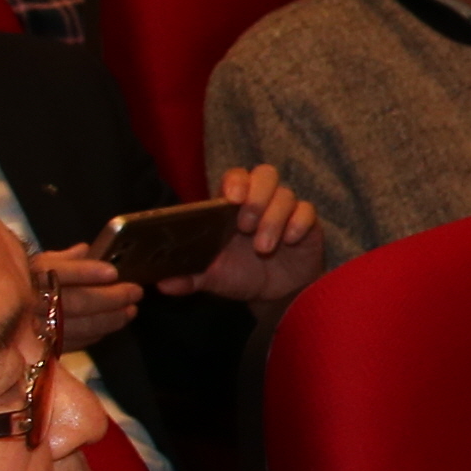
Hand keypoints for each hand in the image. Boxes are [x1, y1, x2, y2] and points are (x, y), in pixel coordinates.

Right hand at [27, 247, 139, 348]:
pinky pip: (73, 342)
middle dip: (111, 298)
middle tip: (134, 292)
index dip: (86, 272)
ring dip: (110, 319)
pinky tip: (111, 325)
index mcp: (30, 276)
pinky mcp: (43, 345)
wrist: (3, 309)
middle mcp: (31, 302)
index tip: (113, 272)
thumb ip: (64, 258)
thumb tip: (87, 249)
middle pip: (75, 301)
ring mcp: (36, 326)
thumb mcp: (38, 263)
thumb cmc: (28, 282)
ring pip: (78, 325)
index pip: (58, 272)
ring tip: (131, 310)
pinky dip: (96, 334)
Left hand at [180, 164, 321, 305]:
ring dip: (273, 219)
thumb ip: (190, 278)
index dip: (236, 181)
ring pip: (286, 194)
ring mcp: (286, 212)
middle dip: (257, 197)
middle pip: (265, 174)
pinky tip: (290, 241)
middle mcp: (261, 203)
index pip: (236, 177)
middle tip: (245, 225)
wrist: (276, 296)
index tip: (232, 198)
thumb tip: (162, 284)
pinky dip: (298, 224)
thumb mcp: (212, 279)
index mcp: (233, 208)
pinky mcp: (308, 224)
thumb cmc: (242, 277)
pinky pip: (308, 211)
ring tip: (263, 248)